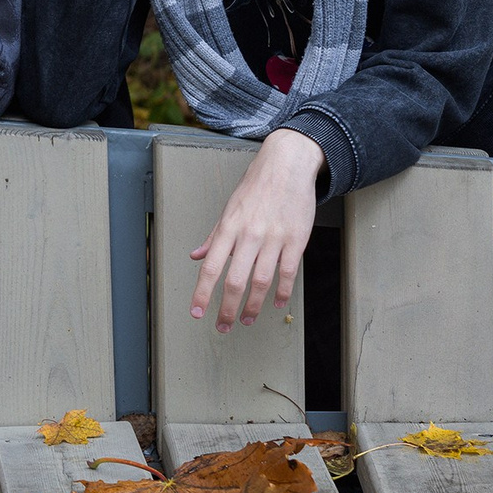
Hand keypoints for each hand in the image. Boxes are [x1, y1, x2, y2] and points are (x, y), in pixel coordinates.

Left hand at [188, 128, 323, 332]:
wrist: (287, 165)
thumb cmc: (255, 187)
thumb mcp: (228, 209)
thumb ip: (214, 237)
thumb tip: (196, 256)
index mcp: (229, 228)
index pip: (211, 268)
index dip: (202, 293)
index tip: (197, 312)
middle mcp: (249, 235)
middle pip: (235, 281)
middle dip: (227, 309)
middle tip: (223, 326)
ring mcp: (274, 238)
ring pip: (261, 282)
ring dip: (253, 306)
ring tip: (247, 320)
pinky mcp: (296, 240)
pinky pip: (288, 272)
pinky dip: (282, 292)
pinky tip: (276, 304)